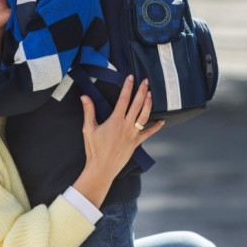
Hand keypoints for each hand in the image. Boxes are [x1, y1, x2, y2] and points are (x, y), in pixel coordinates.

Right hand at [75, 76, 163, 206]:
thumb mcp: (88, 129)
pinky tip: (162, 121)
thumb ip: (88, 111)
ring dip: (148, 104)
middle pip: (137, 105)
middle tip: (146, 81)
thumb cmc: (94, 150)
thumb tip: (84, 96)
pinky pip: (148, 133)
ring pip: (144, 116)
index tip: (131, 77)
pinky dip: (156, 127)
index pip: (123, 99)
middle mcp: (126, 126)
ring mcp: (133, 135)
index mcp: (115, 121)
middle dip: (142, 91)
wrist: (101, 169)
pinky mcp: (136, 143)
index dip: (128, 87)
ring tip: (151, 94)